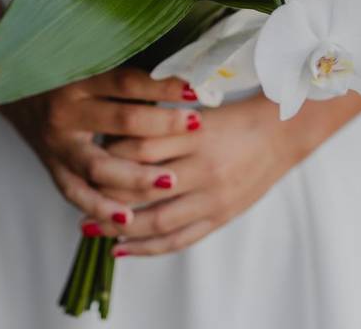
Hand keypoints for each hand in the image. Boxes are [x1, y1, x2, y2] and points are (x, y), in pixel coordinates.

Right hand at [0, 67, 201, 224]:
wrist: (9, 82)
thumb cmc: (61, 69)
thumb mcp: (87, 61)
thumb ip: (125, 72)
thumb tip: (180, 73)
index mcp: (79, 79)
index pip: (128, 82)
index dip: (163, 85)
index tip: (196, 88)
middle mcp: (67, 111)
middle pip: (122, 121)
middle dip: (162, 125)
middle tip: (196, 125)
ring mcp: (58, 143)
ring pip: (101, 166)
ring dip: (137, 176)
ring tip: (170, 181)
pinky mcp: (52, 167)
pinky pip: (76, 193)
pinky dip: (100, 208)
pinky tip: (127, 220)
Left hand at [83, 90, 360, 255]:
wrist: (282, 133)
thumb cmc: (235, 118)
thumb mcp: (197, 112)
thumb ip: (161, 124)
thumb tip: (115, 136)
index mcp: (194, 134)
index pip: (140, 148)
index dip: (110, 154)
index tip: (89, 155)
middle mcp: (202, 168)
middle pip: (143, 187)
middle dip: (107, 195)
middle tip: (78, 196)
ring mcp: (212, 197)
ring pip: (157, 220)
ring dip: (120, 228)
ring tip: (91, 229)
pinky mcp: (220, 216)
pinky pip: (179, 239)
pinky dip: (148, 248)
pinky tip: (123, 248)